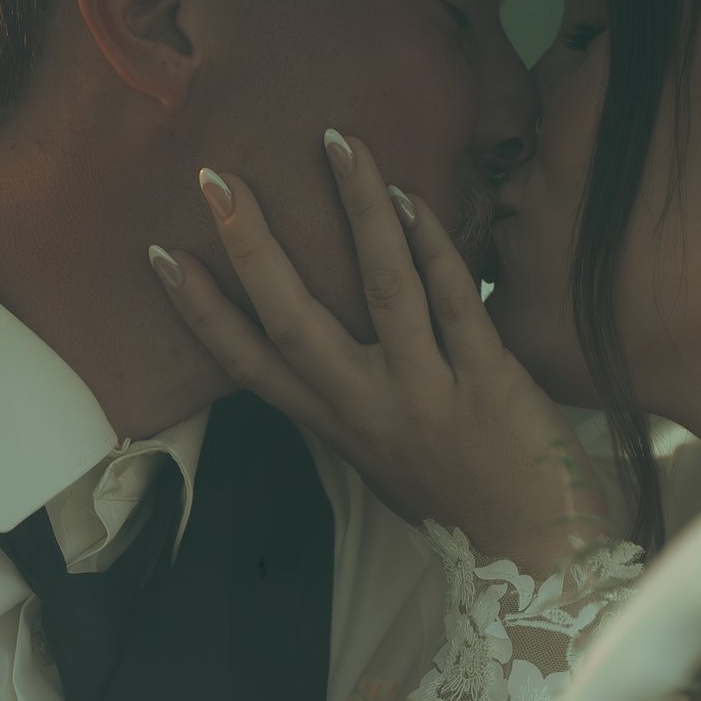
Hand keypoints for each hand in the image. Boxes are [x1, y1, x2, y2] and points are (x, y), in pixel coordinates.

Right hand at [150, 131, 612, 575]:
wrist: (538, 558)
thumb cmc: (463, 503)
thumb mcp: (385, 463)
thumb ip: (352, 408)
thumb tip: (324, 354)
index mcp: (337, 428)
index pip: (251, 365)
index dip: (202, 312)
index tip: (161, 255)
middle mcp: (369, 410)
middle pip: (295, 319)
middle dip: (252, 247)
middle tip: (217, 179)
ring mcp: (426, 395)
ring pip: (381, 288)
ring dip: (357, 209)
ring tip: (337, 142)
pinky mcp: (487, 382)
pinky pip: (455, 298)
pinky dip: (432, 242)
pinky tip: (412, 194)